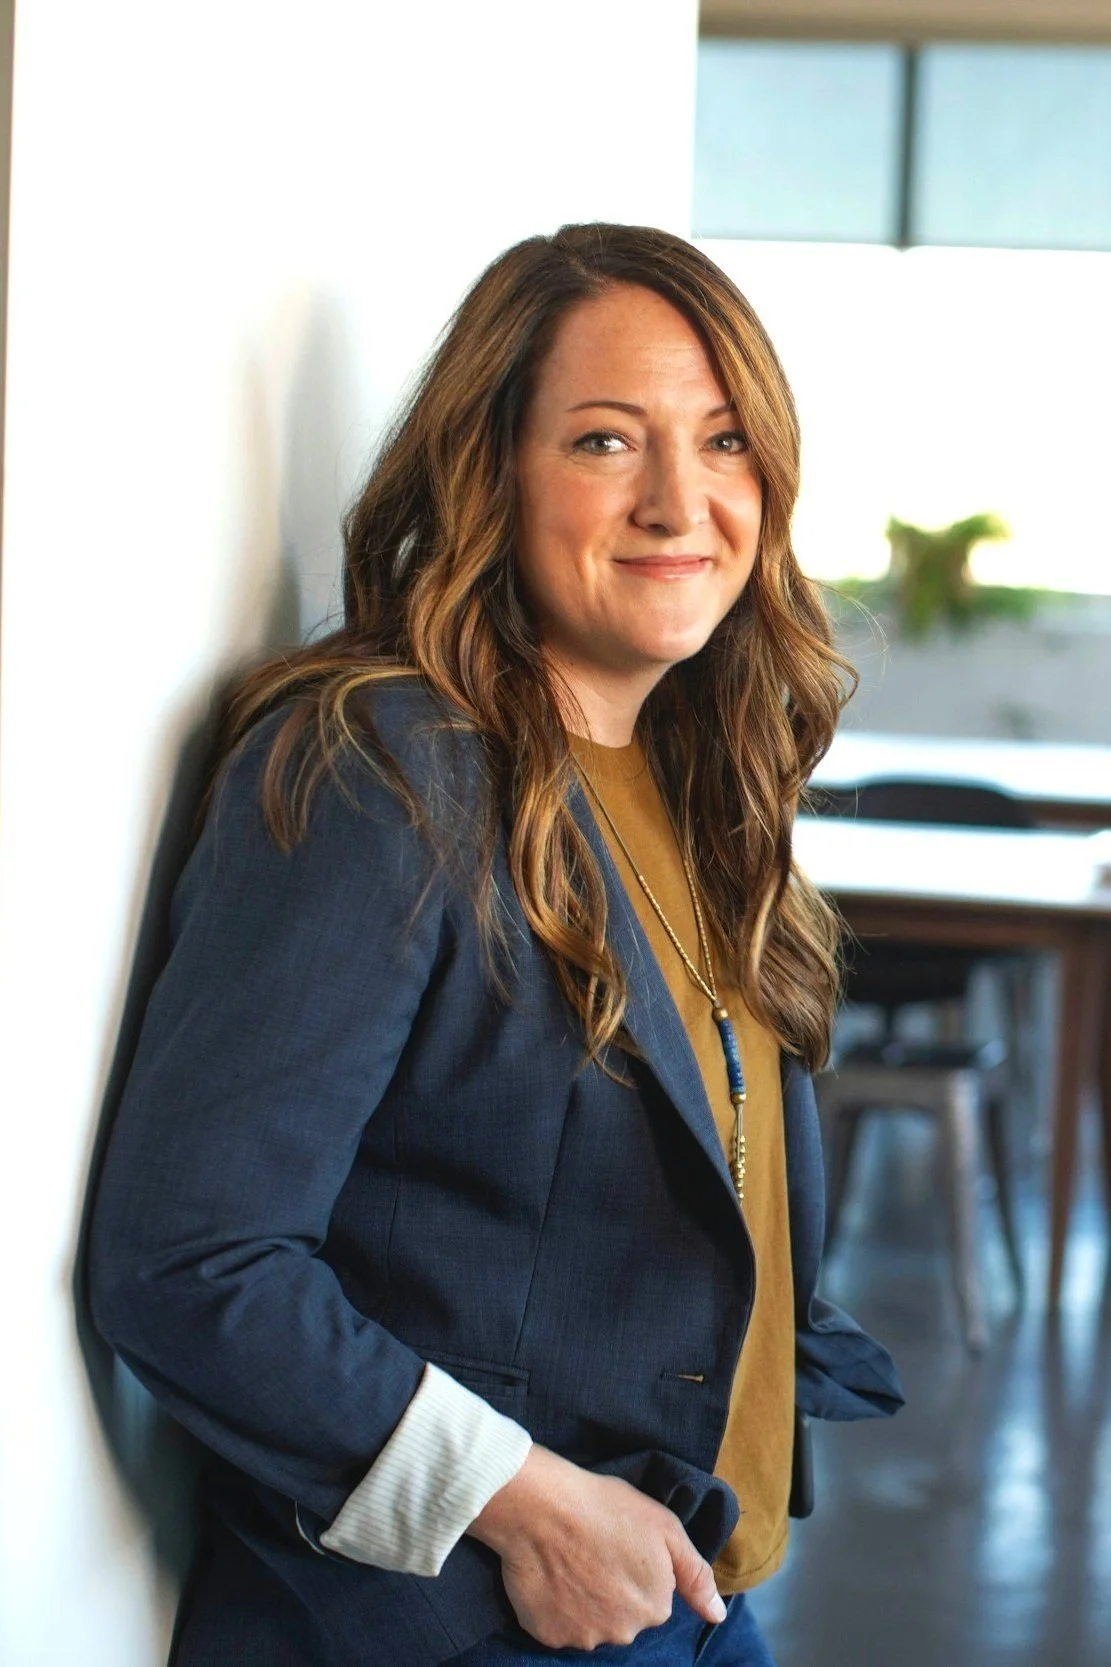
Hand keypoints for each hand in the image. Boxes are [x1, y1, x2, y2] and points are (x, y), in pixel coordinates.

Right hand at [467, 1445, 726, 1650]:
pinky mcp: (548, 1635)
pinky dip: (555, 1606)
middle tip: (594, 1550)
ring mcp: (584, 1637)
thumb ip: (696, 1576)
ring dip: (584, 1600)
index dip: (635, 1567)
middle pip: (623, 1615)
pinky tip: (551, 1574)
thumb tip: (718, 1616)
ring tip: (570, 1560)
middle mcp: (624, 1632)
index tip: (618, 1542)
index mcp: (655, 1607)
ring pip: (591, 1622)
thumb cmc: (605, 1507)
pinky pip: (558, 1625)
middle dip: (612, 1589)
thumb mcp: (665, 1527)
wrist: (541, 1507)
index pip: (652, 1597)